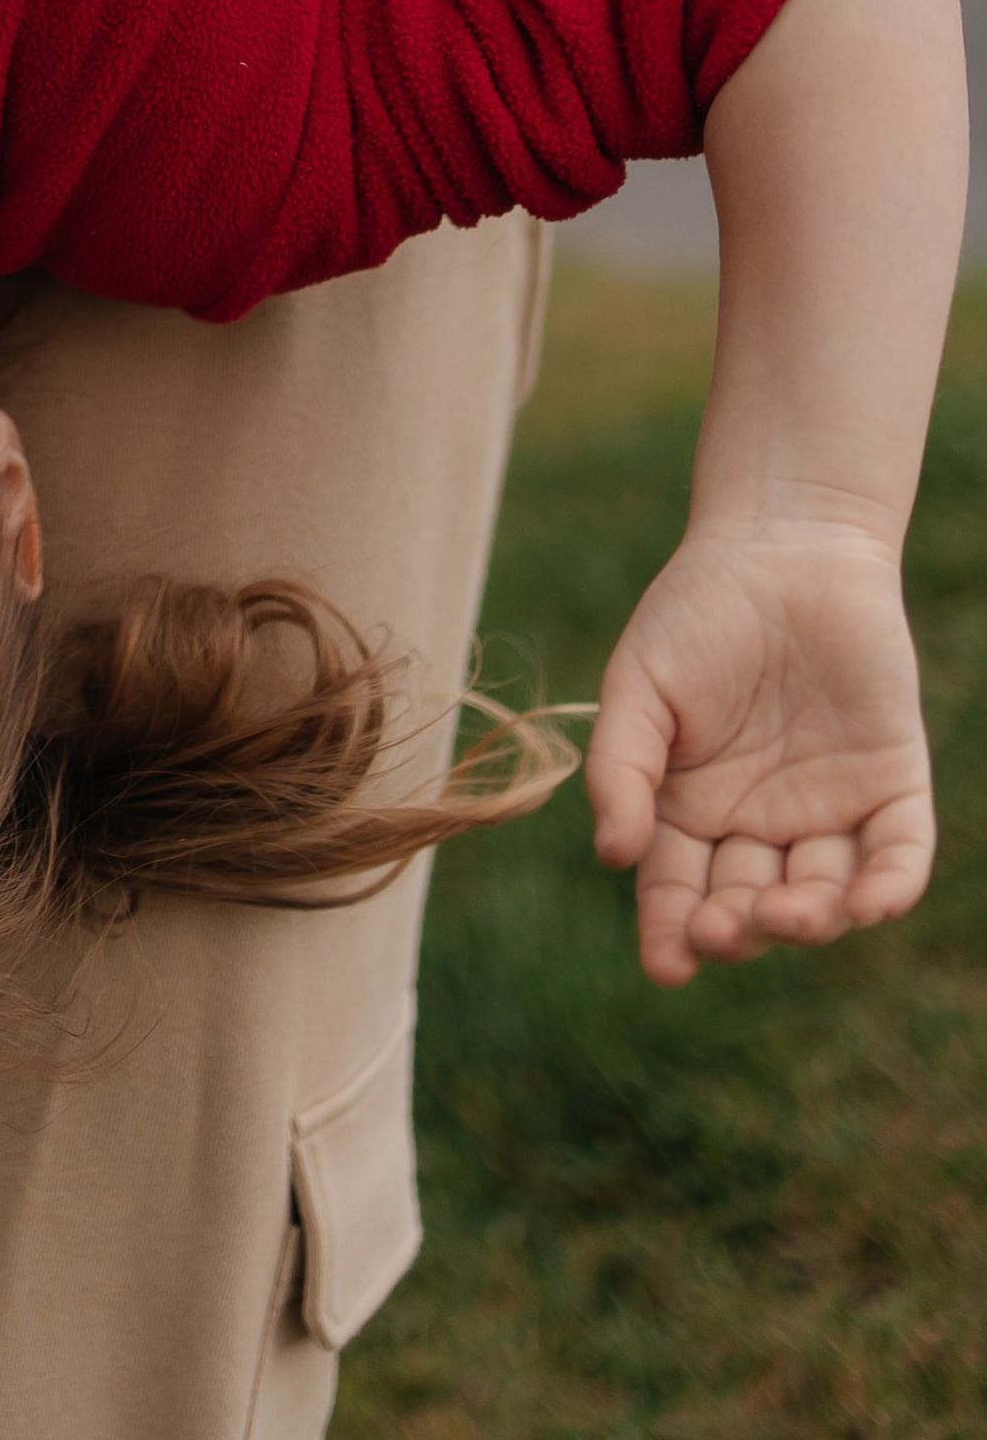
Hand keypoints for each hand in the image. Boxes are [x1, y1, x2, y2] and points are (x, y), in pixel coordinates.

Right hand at [587, 527, 935, 986]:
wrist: (786, 543)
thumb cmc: (697, 611)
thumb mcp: (640, 684)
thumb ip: (622, 766)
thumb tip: (612, 854)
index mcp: (690, 809)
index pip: (678, 893)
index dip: (671, 933)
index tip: (667, 965)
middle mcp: (760, 825)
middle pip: (749, 907)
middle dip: (736, 930)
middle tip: (723, 928)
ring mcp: (829, 810)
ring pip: (823, 895)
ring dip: (807, 919)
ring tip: (788, 911)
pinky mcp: (893, 787)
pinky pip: (897, 857)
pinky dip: (888, 887)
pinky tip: (866, 902)